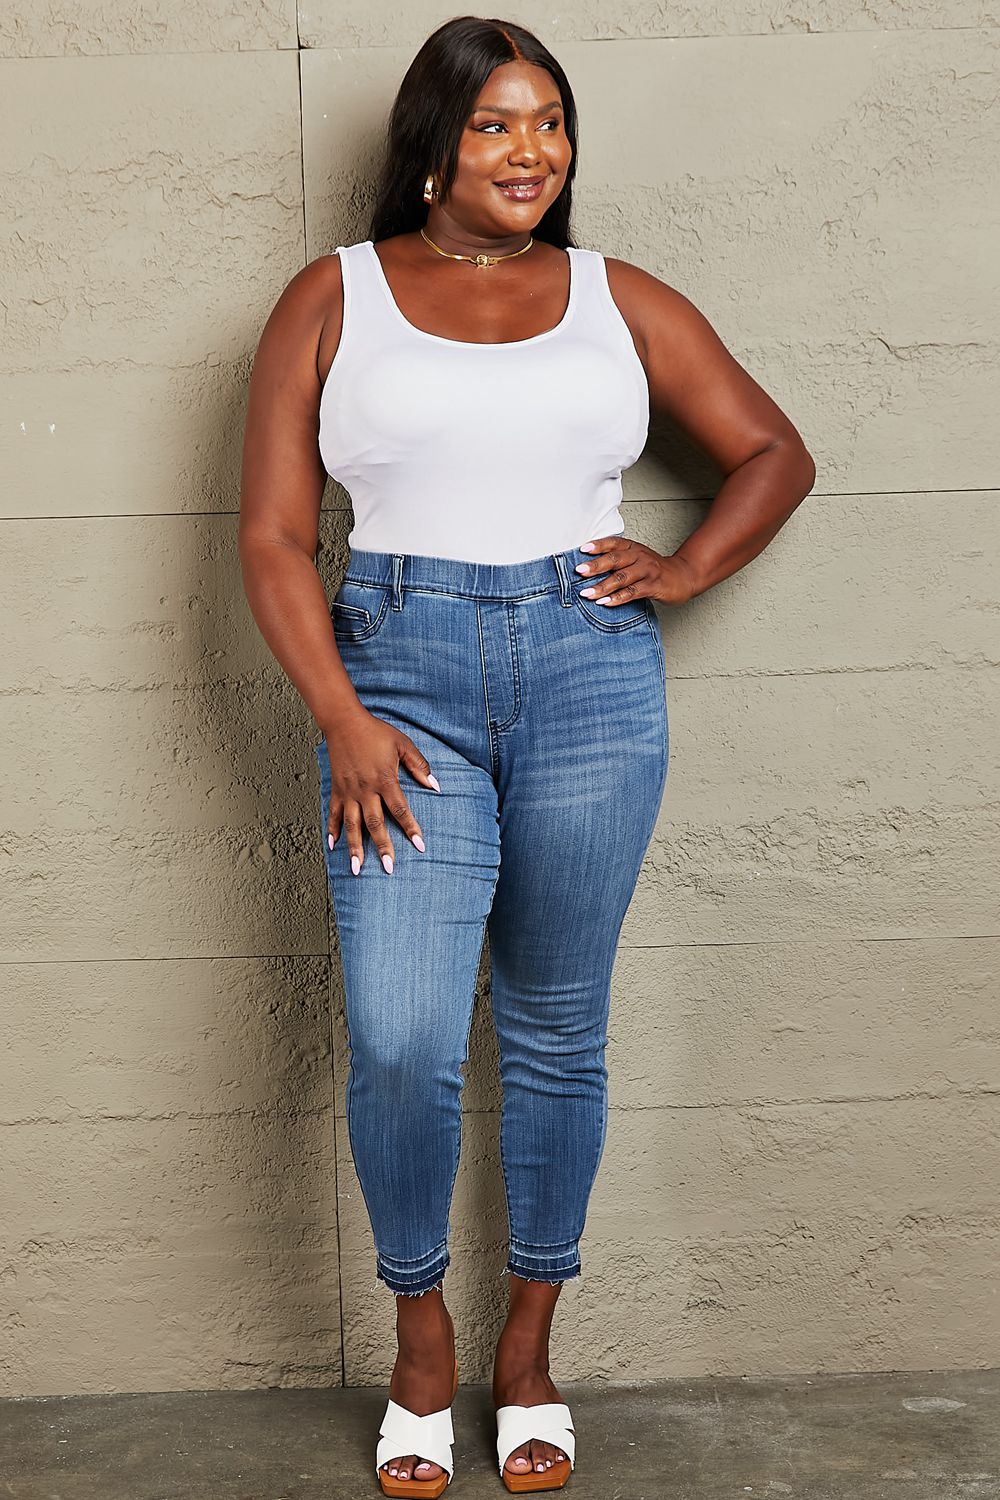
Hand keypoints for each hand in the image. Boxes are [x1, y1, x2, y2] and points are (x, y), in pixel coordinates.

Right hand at [320, 703, 439, 874]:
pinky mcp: (336, 789)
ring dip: (355, 848)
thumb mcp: (402, 744)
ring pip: (352, 825)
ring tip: (357, 869)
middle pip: (375, 824)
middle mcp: (365, 789)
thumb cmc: (376, 732)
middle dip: (383, 847)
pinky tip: (333, 846)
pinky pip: (333, 814)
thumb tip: (435, 785)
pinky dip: (332, 830)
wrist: (344, 722)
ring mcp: (348, 791)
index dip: (411, 828)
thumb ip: (419, 765)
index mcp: (384, 780)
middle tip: (389, 868)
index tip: (420, 845)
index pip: (400, 809)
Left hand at [575, 535, 698, 605]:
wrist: (684, 576)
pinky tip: (605, 602)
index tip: (582, 550)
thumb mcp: (637, 559)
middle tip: (579, 572)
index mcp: (633, 548)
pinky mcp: (653, 586)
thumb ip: (618, 561)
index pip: (613, 543)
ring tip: (587, 594)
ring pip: (621, 578)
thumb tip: (590, 569)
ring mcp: (647, 571)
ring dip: (602, 586)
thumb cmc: (655, 570)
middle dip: (595, 566)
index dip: (598, 545)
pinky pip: (633, 592)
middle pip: (615, 560)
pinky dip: (617, 598)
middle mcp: (640, 557)